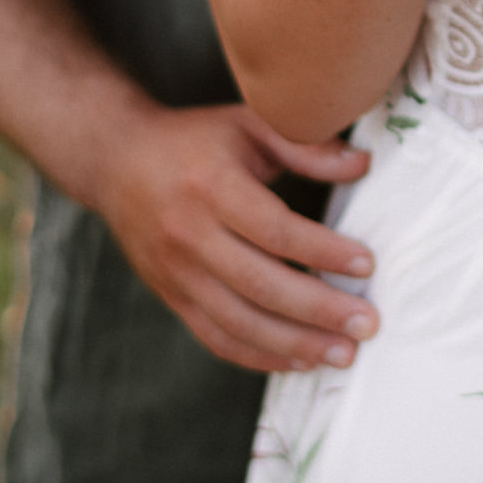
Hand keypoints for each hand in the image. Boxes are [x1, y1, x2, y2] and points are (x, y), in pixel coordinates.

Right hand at [96, 100, 378, 373]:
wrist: (116, 162)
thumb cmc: (194, 140)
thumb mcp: (248, 124)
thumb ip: (305, 146)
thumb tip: (362, 165)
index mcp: (212, 187)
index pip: (275, 231)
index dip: (323, 252)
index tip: (366, 265)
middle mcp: (190, 236)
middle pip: (260, 285)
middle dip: (318, 311)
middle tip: (366, 325)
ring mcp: (177, 273)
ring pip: (239, 322)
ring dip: (294, 345)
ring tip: (343, 354)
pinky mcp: (171, 297)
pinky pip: (216, 337)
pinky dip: (259, 355)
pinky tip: (299, 359)